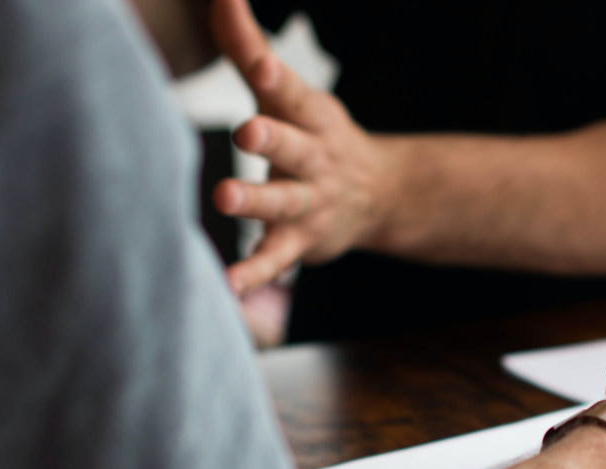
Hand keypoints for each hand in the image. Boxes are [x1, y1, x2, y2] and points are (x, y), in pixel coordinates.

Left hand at [209, 0, 395, 293]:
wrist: (379, 196)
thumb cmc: (313, 135)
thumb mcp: (288, 93)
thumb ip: (247, 47)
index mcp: (309, 116)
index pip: (292, 92)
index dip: (275, 77)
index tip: (261, 66)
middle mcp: (313, 158)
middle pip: (292, 145)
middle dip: (272, 137)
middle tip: (247, 130)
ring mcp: (310, 202)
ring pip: (283, 202)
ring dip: (256, 201)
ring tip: (226, 197)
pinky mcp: (300, 242)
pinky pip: (276, 259)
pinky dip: (255, 272)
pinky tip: (229, 285)